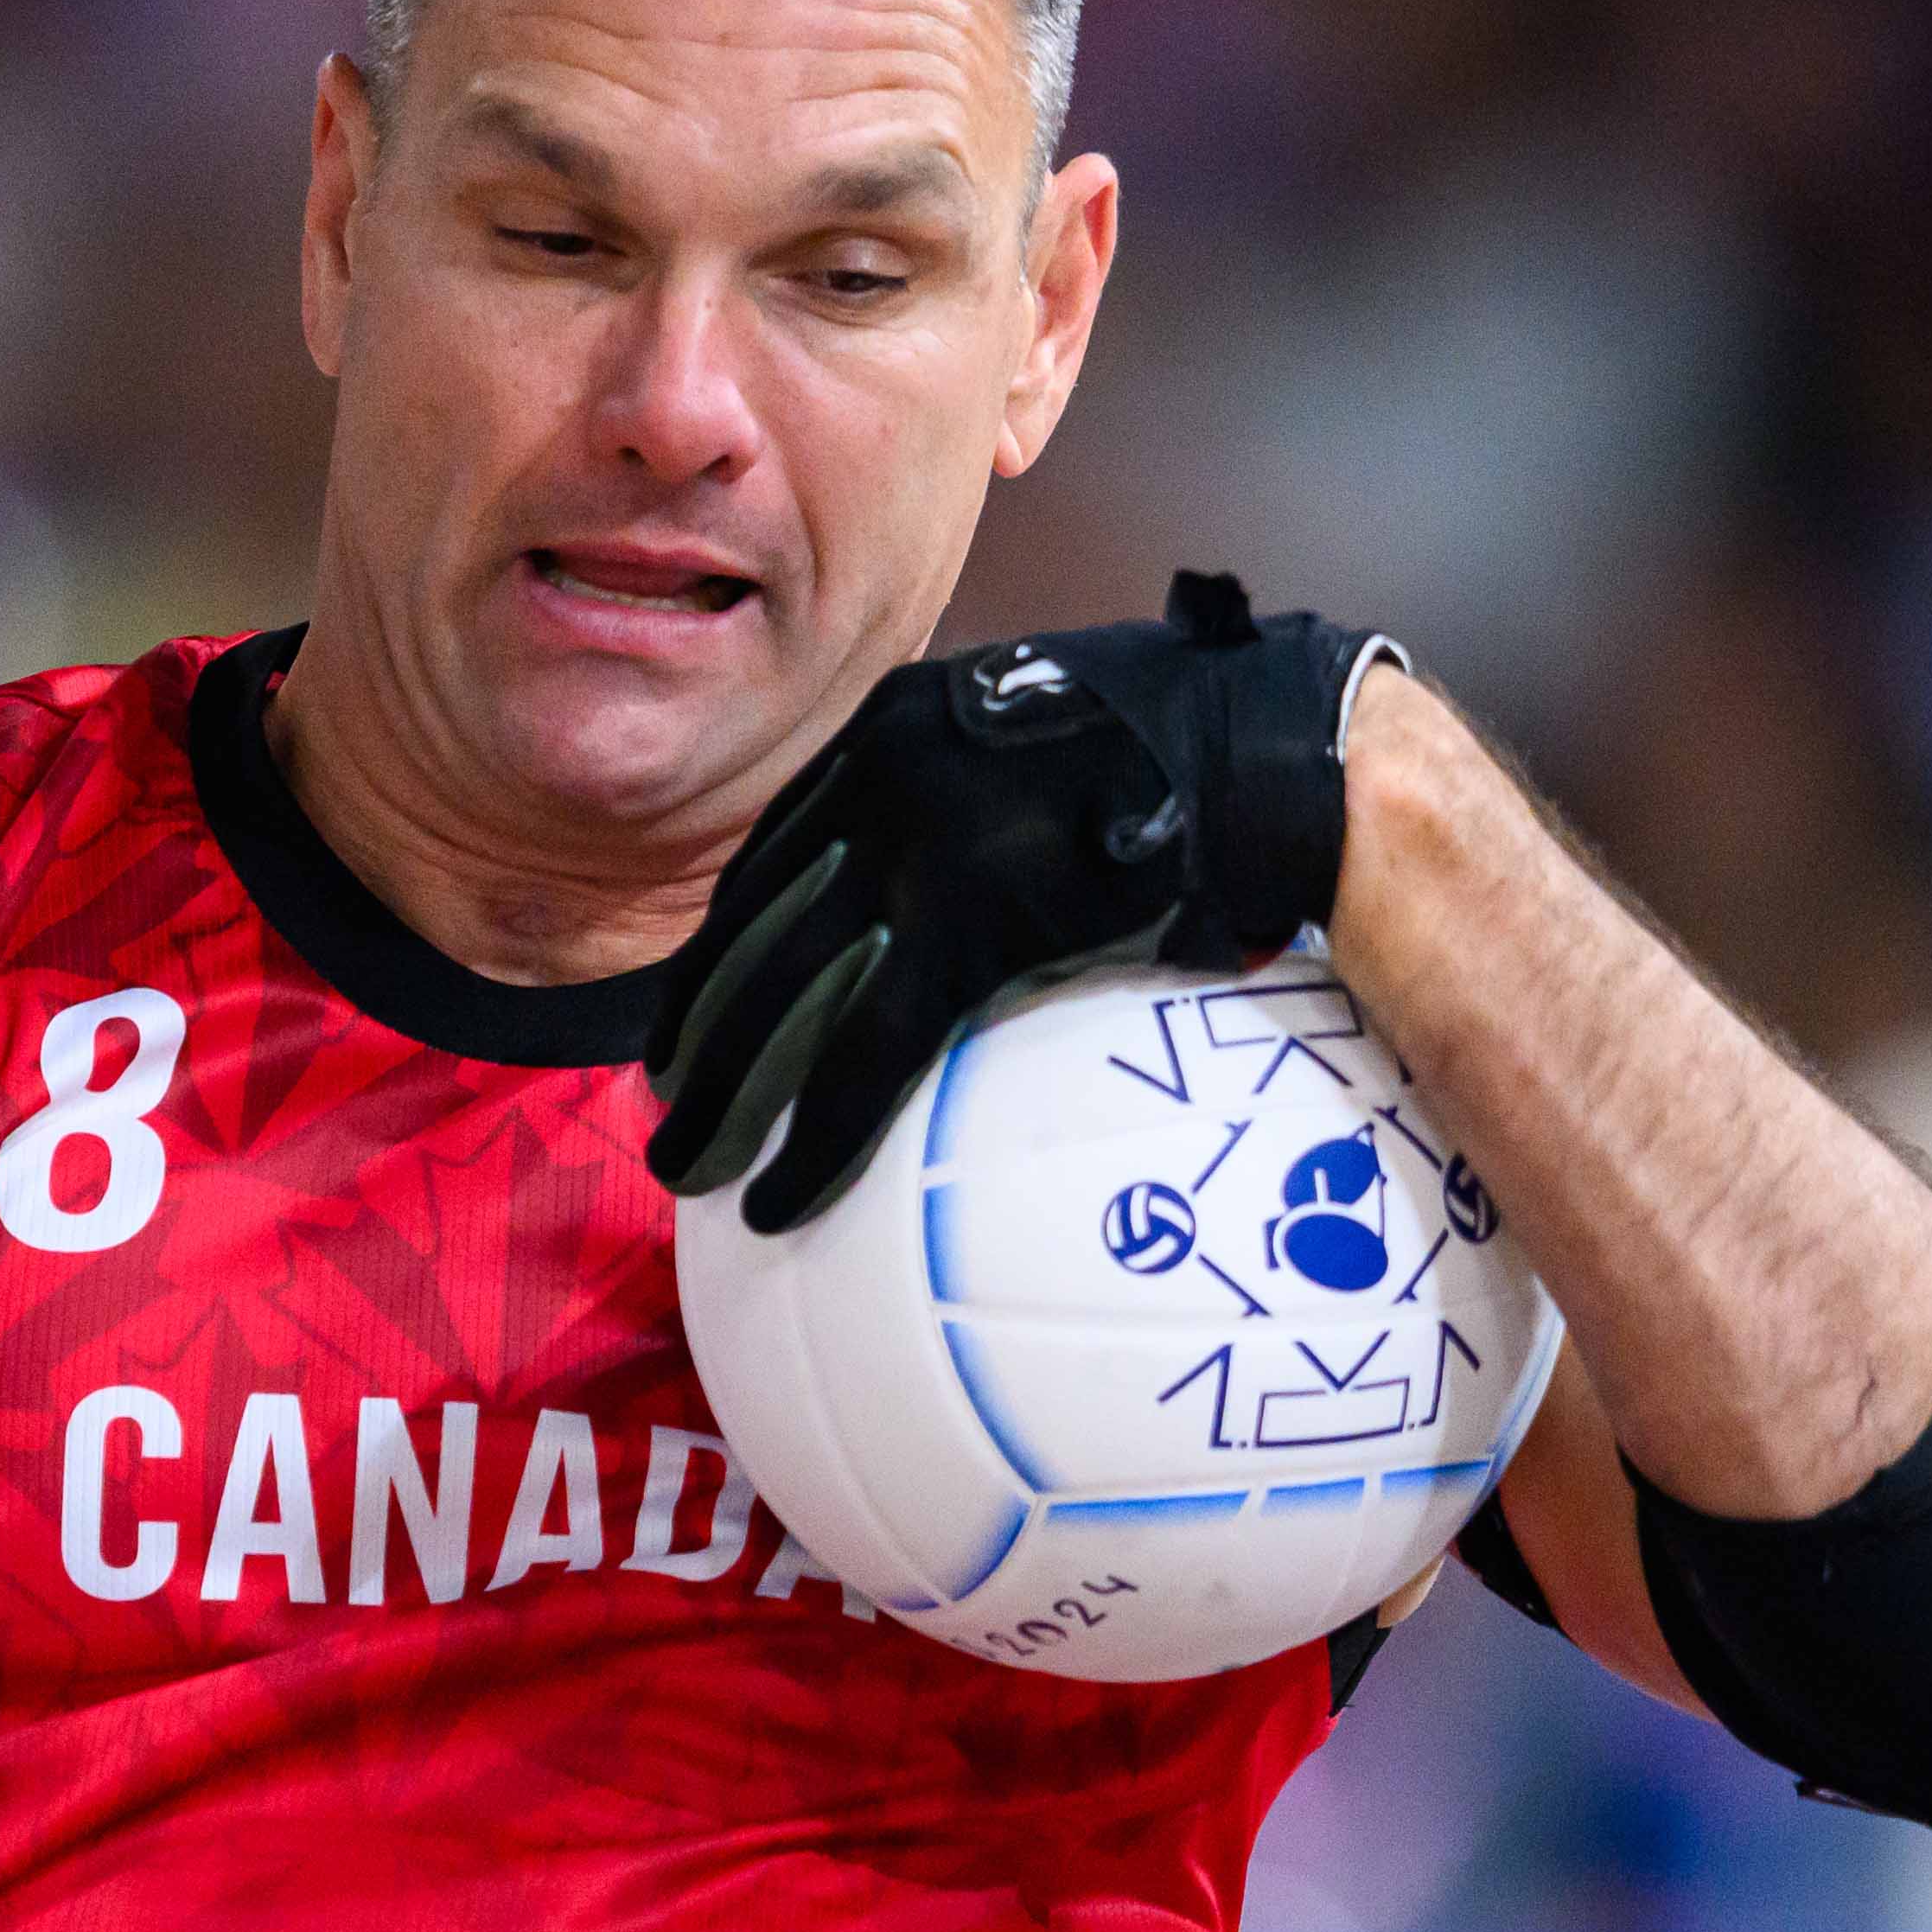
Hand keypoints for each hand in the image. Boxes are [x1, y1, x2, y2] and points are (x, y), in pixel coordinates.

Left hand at [644, 569, 1385, 1233]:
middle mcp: (879, 780)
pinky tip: (780, 1201)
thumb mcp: (1047, 734)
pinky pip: (866, 1055)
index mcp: (891, 730)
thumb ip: (985, 795)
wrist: (1268, 745)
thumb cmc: (1196, 747)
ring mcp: (916, 850)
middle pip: (755, 928)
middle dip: (698, 1025)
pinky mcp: (966, 924)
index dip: (726, 942)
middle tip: (663, 1098)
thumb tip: (987, 878)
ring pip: (785, 999)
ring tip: (687, 1169)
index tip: (696, 1005)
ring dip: (724, 1094)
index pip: (776, 853)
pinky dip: (814, 1137)